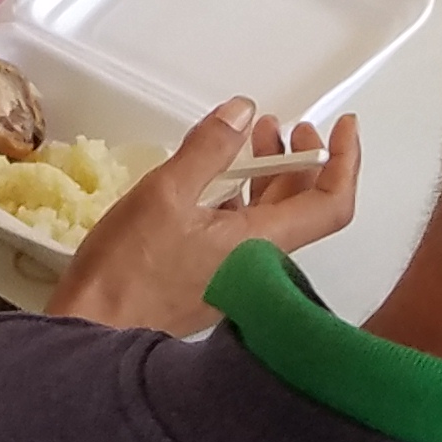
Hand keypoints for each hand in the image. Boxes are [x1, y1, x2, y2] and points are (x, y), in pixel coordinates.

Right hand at [50, 104, 362, 332]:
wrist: (96, 329)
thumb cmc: (129, 267)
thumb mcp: (166, 193)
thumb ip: (209, 148)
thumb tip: (243, 112)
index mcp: (261, 244)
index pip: (330, 204)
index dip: (344, 162)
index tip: (342, 127)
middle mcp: (260, 265)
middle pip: (303, 208)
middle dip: (300, 159)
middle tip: (284, 126)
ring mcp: (239, 277)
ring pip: (272, 220)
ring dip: (268, 175)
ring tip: (249, 139)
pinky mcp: (215, 282)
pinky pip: (246, 234)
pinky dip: (243, 198)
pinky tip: (216, 177)